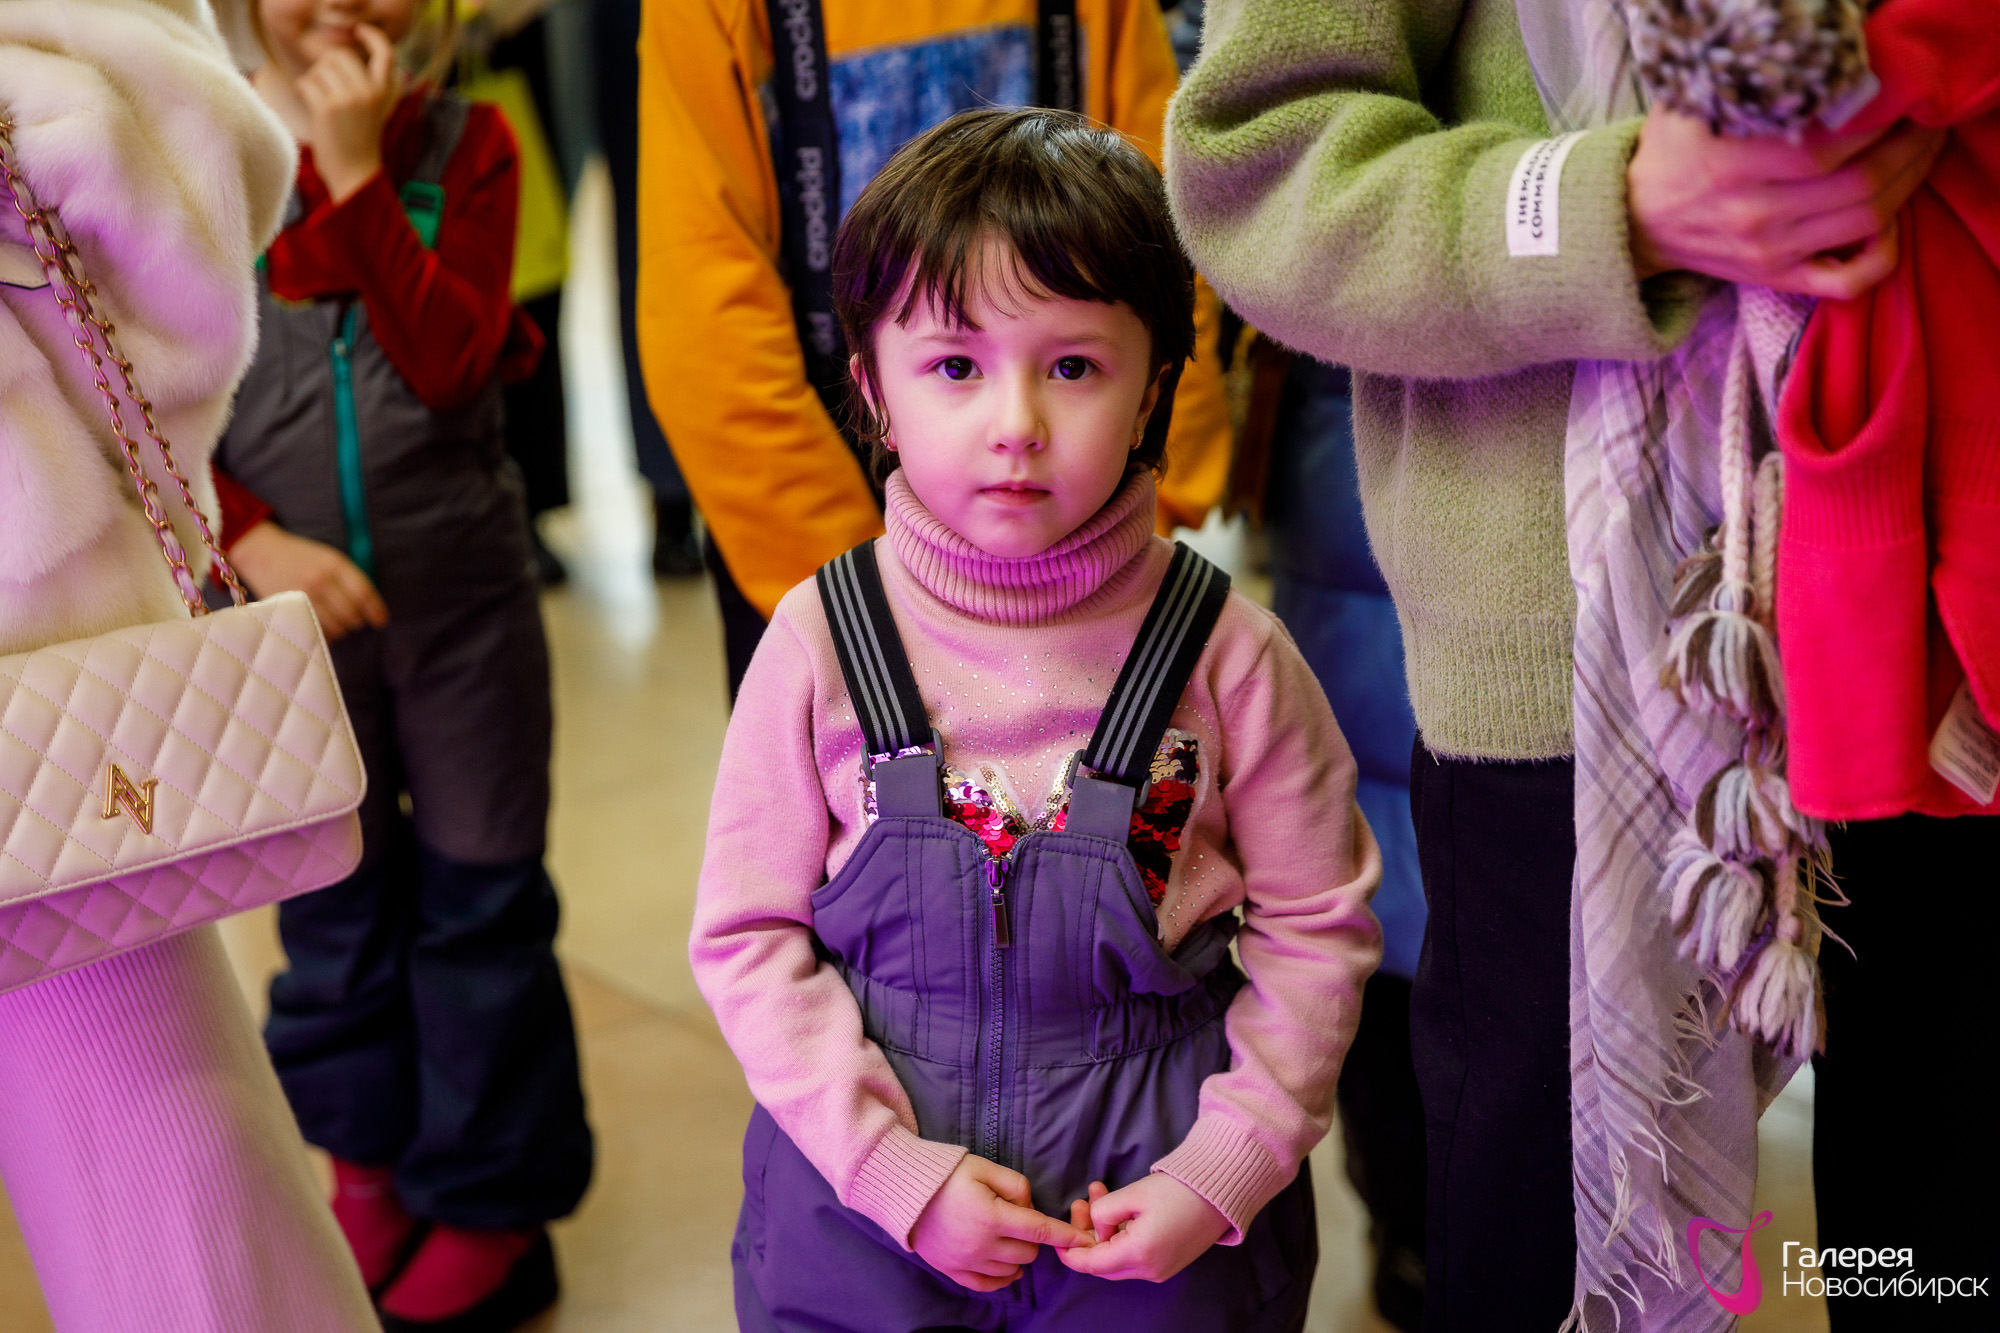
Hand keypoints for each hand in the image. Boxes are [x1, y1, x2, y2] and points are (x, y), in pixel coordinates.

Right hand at [228, 522, 388, 639]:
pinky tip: (324, 626)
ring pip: (334, 626)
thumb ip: (349, 578)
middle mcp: (319, 580)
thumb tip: (370, 607)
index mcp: (334, 564)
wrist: (261, 551)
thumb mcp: (329, 557)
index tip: (381, 620)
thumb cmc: (301, 556)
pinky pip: (315, 631)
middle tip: (356, 621)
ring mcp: (302, 596)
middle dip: (358, 621)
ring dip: (342, 629)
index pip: (363, 593)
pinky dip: (325, 634)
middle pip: (350, 614)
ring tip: (340, 623)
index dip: (375, 610)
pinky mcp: (288, 609)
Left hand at [297, 24, 403, 202]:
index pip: (386, 52)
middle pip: (339, 55)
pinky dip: (304, 92)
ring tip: (322, 101)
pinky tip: (313, 108)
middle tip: (327, 87)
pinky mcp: (326, 107)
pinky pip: (305, 83)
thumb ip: (366, 83)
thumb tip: (337, 56)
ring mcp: (348, 98)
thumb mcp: (374, 110)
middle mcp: (369, 91)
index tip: (360, 31)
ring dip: (314, 80)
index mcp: (384, 91)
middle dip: (327, 66)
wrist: (355, 174)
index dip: (372, 36)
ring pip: (319, 68)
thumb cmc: (360, 141)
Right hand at [909, 1155, 1088, 1292]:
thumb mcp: (984, 1167)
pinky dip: (1002, 1278)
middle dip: (1033, 1239)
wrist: (905, 1190)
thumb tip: (1030, 1208)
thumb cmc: (947, 1174)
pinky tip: (1004, 1265)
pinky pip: (987, 1285)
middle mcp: (981, 1245)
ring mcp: (966, 1262)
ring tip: (1007, 1237)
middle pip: (1027, 1254)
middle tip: (1017, 1219)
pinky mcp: (952, 1270)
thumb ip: (1016, 1185)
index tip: (1081, 1239)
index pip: (1039, 1231)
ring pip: (1011, 1271)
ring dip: (1018, 1257)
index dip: (1064, 1235)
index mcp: (991, 1216)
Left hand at [1056, 1174, 1229, 1282]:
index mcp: (1139, 1255)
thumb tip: (1097, 1227)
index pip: (1092, 1264)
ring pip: (1118, 1258)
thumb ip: (1103, 1212)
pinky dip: (1120, 1235)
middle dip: (1086, 1235)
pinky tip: (1118, 1208)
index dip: (1070, 1253)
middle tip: (1081, 1203)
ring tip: (1097, 1194)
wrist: (1220, 1192)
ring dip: (1103, 1230)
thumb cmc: (1178, 1190)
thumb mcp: (1132, 1195)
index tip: (1056, 1238)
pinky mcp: (1169, 1262)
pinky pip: (1134, 1255)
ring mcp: (1161, 1270)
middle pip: (1103, 1264)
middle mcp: (1149, 1271)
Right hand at [1627, 103, 1946, 299]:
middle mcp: (1754, 214)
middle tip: (1920, 119)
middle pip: (1862, 182)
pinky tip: (1888, 224)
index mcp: (1731, 167)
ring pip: (1867, 220)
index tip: (1894, 95)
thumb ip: (1745, 89)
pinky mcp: (1777, 278)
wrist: (1634, 223)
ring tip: (1916, 153)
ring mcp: (1769, 251)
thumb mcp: (1691, 109)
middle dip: (1908, 146)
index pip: (1830, 145)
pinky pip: (1847, 281)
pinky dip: (1884, 256)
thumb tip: (1809, 66)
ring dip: (1908, 183)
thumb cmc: (1670, 156)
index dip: (1878, 119)